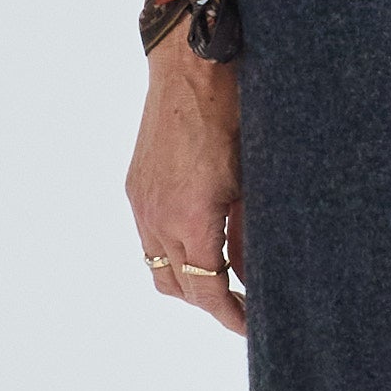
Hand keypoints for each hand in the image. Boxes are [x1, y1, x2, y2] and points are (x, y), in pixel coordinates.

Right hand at [126, 44, 246, 336]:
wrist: (191, 65)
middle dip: (210, 302)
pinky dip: (173, 248)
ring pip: (158, 265)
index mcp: (190, 220)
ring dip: (188, 277)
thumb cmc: (235, 112)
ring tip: (224, 274)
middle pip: (178, 286)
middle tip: (244, 303)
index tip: (252, 326)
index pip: (206, 292)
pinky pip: (149, 235)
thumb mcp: (254, 180)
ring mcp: (141, 201)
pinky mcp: (136, 186)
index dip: (230, 316)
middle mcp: (156, 217)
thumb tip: (252, 274)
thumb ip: (250, 234)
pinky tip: (202, 237)